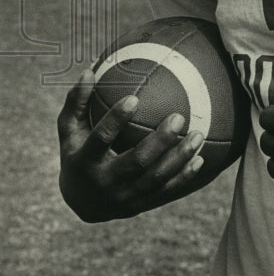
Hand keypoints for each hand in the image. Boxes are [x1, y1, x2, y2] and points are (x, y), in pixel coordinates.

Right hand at [57, 70, 207, 221]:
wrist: (84, 202)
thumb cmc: (78, 153)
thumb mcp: (69, 130)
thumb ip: (76, 102)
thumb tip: (89, 70)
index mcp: (85, 162)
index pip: (100, 139)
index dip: (116, 120)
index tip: (134, 99)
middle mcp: (106, 183)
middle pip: (136, 162)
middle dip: (159, 141)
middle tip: (178, 117)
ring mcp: (125, 197)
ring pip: (157, 178)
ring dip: (179, 157)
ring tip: (198, 134)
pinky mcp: (142, 205)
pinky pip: (167, 191)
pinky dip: (185, 176)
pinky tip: (202, 158)